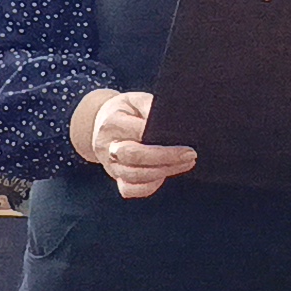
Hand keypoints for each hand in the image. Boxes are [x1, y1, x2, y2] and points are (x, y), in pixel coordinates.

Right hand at [73, 87, 196, 199]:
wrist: (101, 123)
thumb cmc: (125, 111)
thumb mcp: (136, 100)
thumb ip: (151, 106)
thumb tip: (174, 122)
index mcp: (112, 124)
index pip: (137, 132)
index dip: (161, 137)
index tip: (185, 139)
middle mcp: (107, 146)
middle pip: (134, 156)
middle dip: (165, 157)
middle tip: (189, 154)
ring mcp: (109, 165)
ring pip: (134, 175)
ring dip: (163, 172)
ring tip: (185, 163)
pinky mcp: (115, 177)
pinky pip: (130, 190)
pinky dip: (149, 186)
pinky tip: (164, 175)